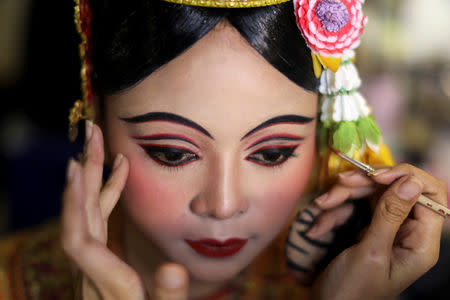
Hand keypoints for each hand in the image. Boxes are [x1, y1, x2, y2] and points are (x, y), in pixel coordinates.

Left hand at [61, 121, 188, 299]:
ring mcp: (93, 267)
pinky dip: (109, 198)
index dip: (75, 204)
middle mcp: (92, 273)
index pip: (79, 241)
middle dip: (86, 174)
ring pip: (88, 217)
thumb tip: (172, 267)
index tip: (77, 167)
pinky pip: (99, 224)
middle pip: (80, 218)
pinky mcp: (101, 262)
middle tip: (90, 136)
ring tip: (103, 148)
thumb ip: (166, 297)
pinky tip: (120, 177)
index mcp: (107, 286)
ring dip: (95, 180)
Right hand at [310, 164, 447, 299]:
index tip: (377, 176)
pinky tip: (317, 227)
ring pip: (369, 194)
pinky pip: (351, 207)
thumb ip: (390, 215)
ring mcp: (385, 228)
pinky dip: (333, 213)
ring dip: (341, 199)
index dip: (407, 177)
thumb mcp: (370, 253)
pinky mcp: (365, 227)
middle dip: (363, 186)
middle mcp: (406, 231)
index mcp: (421, 242)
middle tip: (339, 185)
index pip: (431, 195)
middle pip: (394, 189)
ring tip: (320, 208)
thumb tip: (411, 181)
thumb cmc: (351, 291)